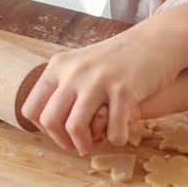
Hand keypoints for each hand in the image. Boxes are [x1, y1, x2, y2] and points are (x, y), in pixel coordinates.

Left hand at [21, 27, 181, 155]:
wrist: (155, 41)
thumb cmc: (117, 60)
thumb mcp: (81, 65)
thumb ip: (63, 87)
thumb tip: (47, 123)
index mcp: (58, 66)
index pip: (32, 108)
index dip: (43, 128)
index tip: (60, 132)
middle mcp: (74, 72)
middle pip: (50, 121)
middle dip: (62, 141)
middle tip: (77, 145)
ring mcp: (98, 80)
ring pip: (75, 127)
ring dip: (84, 145)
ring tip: (94, 145)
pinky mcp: (124, 89)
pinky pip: (112, 130)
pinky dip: (116, 139)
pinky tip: (120, 134)